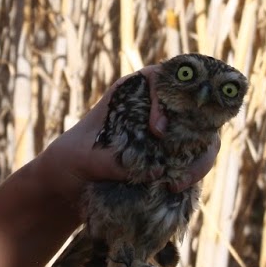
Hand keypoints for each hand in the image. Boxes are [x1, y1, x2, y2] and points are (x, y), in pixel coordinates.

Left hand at [30, 70, 221, 214]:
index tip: (158, 131)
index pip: (162, 79)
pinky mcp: (170, 159)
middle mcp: (153, 108)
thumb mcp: (86, 157)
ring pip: (201, 137)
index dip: (167, 100)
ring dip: (198, 160)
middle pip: (192, 107)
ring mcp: (166, 134)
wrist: (65, 186)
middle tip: (180, 166)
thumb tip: (158, 172)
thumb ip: (116, 161)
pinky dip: (192, 173)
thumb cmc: (70, 160)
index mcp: (130, 93)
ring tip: (177, 184)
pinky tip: (177, 187)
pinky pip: (194, 160)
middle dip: (197, 135)